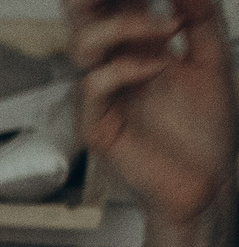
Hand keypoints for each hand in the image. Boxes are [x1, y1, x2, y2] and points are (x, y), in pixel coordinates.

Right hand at [70, 0, 235, 226]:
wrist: (208, 178)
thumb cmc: (205, 127)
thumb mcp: (213, 57)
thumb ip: (200, 17)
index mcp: (140, 44)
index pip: (115, 2)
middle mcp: (116, 64)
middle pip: (82, 16)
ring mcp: (103, 95)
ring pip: (83, 44)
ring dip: (124, 25)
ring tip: (169, 27)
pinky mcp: (97, 126)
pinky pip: (94, 87)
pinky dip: (127, 69)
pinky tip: (159, 67)